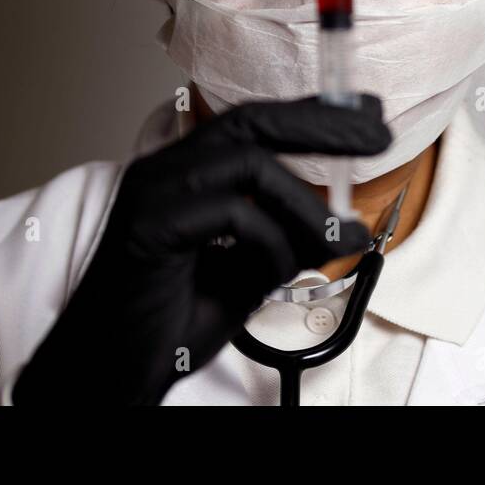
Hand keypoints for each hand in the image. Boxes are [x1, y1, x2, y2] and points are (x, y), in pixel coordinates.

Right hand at [11, 95, 390, 404]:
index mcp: (185, 174)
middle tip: (378, 137)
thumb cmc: (165, 323)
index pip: (255, 123)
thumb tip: (345, 226)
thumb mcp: (247, 276)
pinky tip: (272, 272)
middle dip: (323, 124)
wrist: (106, 371)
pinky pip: (234, 213)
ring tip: (337, 242)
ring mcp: (153, 192)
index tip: (367, 114)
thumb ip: (287, 243)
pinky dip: (271, 243)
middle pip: (253, 120)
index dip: (312, 113)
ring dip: (308, 206)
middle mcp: (165, 170)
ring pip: (252, 164)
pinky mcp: (149, 225)